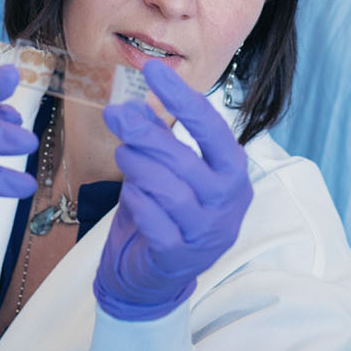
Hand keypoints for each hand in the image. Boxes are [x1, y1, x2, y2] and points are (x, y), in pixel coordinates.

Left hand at [94, 59, 252, 320]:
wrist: (157, 279)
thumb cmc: (168, 214)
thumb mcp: (168, 171)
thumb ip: (157, 139)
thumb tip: (128, 104)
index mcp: (234, 175)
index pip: (212, 129)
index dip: (182, 98)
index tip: (153, 71)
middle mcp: (228, 204)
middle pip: (186, 159)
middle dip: (147, 132)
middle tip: (116, 113)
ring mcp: (206, 233)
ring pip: (169, 189)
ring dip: (138, 166)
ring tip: (123, 155)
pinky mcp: (180, 257)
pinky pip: (154, 221)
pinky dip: (138, 202)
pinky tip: (133, 196)